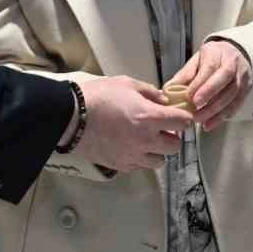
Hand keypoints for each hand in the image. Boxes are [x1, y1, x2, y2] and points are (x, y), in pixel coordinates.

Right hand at [72, 76, 192, 171]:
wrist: (69, 117)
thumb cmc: (97, 97)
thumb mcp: (127, 84)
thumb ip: (150, 92)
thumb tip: (162, 100)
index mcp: (150, 118)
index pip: (183, 122)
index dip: (183, 117)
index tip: (180, 115)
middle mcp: (145, 140)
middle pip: (175, 146)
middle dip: (173, 136)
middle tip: (163, 127)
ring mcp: (132, 156)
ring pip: (159, 161)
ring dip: (158, 151)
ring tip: (147, 140)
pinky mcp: (119, 165)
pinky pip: (139, 167)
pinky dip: (141, 159)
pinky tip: (132, 147)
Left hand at [168, 39, 252, 130]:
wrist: (234, 54)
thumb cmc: (213, 59)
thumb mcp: (196, 61)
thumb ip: (184, 75)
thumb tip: (167, 91)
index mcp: (217, 53)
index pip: (210, 68)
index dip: (200, 84)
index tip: (189, 97)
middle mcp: (233, 63)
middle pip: (224, 80)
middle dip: (210, 97)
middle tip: (195, 111)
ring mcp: (242, 76)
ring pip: (232, 94)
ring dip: (215, 110)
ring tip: (200, 120)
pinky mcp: (247, 88)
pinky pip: (237, 104)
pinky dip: (224, 116)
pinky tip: (212, 123)